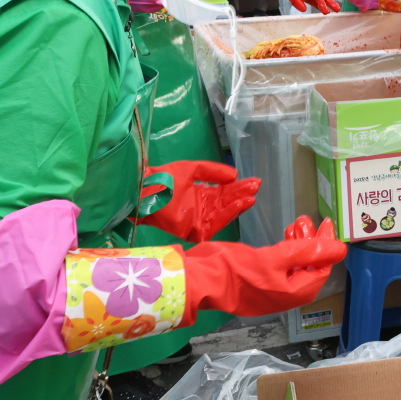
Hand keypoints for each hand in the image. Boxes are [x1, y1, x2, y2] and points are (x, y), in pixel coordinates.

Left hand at [139, 160, 260, 242]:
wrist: (144, 190)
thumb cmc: (163, 178)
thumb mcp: (192, 169)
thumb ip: (212, 171)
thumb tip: (234, 174)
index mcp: (200, 194)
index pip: (224, 192)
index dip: (238, 187)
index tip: (254, 182)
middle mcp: (201, 208)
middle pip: (226, 203)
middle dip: (241, 195)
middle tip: (256, 188)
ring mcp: (197, 220)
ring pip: (222, 214)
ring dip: (236, 206)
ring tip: (249, 198)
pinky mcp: (192, 230)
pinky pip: (213, 224)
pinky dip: (226, 216)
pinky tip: (236, 206)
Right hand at [184, 216, 346, 320]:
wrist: (199, 280)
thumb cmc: (236, 269)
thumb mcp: (276, 256)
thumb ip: (308, 251)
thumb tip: (340, 249)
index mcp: (294, 292)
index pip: (323, 268)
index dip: (327, 245)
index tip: (325, 223)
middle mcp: (286, 295)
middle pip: (311, 267)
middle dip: (312, 242)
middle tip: (305, 220)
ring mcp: (271, 291)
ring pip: (295, 265)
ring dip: (299, 243)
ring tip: (294, 224)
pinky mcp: (259, 284)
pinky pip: (281, 267)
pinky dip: (285, 250)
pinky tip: (283, 236)